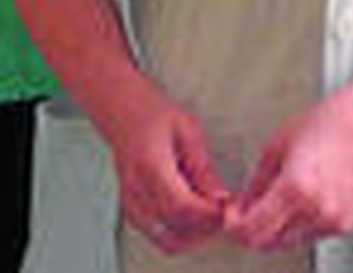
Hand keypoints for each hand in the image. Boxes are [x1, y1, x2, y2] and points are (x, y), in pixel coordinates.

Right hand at [102, 82, 231, 254]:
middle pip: (175, 228)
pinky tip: (193, 217)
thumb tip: (221, 198)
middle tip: (225, 211)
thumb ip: (203, 167)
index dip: (209, 214)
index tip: (229, 206)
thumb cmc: (153, 114)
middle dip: (207, 227)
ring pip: (166, 240)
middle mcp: (136, 189)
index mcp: (150, 165)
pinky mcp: (132, 210)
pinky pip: (157, 236)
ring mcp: (131, 202)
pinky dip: (179, 235)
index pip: (181, 206)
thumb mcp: (187, 129)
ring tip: (210, 216)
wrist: (123, 111)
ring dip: (194, 237)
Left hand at [225, 81, 352, 250]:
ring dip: (275, 229)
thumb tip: (241, 207)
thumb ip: (256, 183)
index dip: (235, 226)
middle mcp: (317, 211)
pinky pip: (310, 235)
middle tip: (245, 211)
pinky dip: (297, 225)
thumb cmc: (325, 124)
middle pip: (269, 243)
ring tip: (271, 202)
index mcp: (295, 188)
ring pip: (289, 242)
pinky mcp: (345, 225)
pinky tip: (296, 202)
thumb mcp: (277, 146)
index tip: (230, 216)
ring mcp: (333, 222)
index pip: (253, 230)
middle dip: (252, 230)